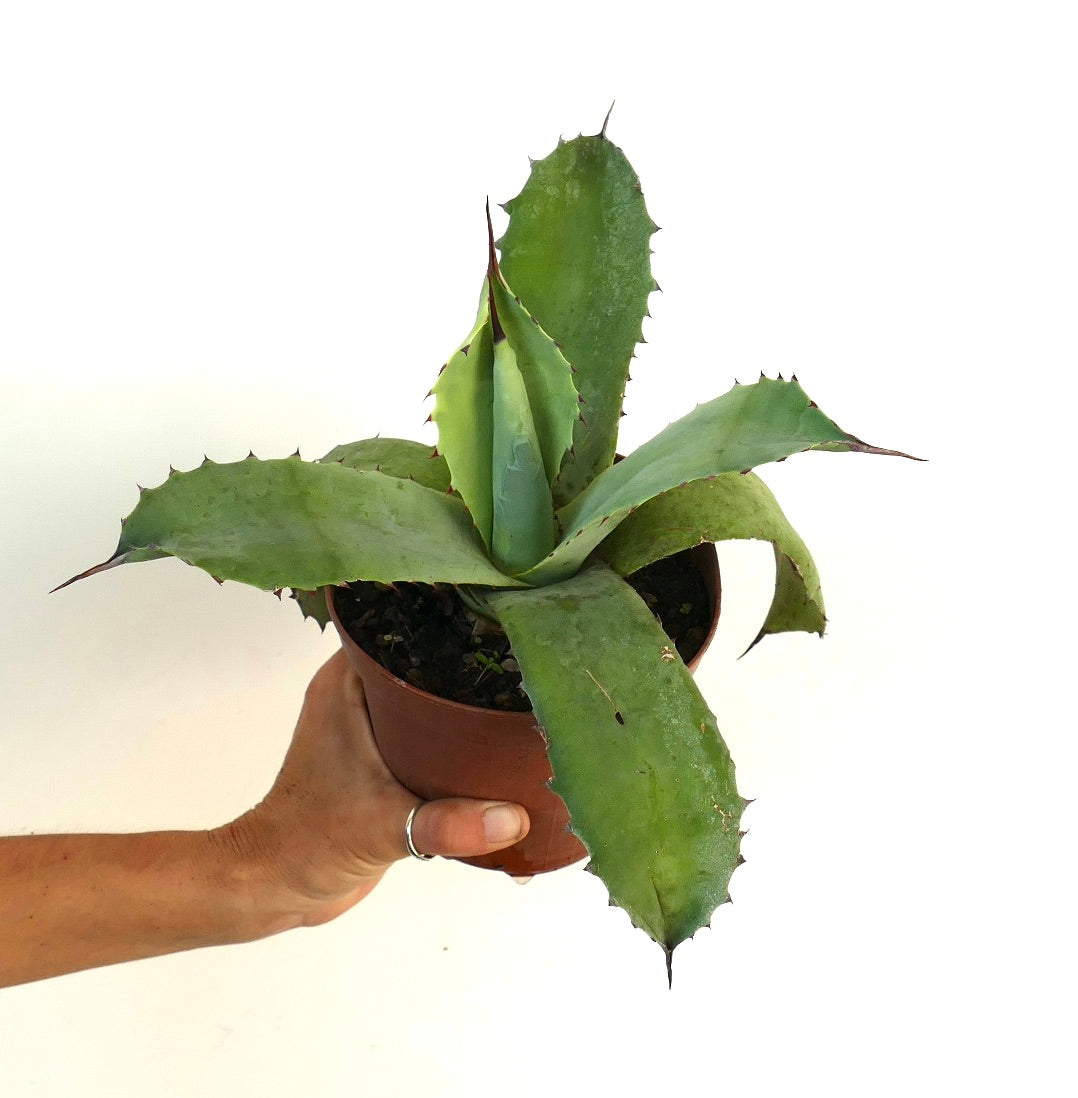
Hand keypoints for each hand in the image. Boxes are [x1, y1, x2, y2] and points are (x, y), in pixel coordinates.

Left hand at [219, 650, 530, 926]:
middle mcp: (358, 693)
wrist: (279, 886)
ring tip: (520, 702)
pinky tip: (499, 748)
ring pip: (431, 698)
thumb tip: (513, 818)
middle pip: (427, 660)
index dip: (454, 625)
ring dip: (468, 707)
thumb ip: (448, 824)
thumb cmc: (308, 842)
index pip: (405, 629)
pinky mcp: (383, 757)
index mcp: (347, 682)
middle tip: (525, 666)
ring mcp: (371, 725)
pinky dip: (459, 740)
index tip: (502, 628)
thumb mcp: (385, 827)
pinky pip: (430, 733)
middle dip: (473, 667)